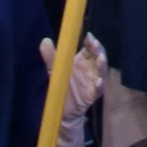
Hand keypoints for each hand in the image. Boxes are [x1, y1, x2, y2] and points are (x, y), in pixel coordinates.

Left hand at [42, 31, 105, 146]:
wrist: (62, 109)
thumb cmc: (61, 85)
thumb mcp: (54, 69)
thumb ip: (50, 56)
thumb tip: (44, 40)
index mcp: (83, 60)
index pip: (90, 47)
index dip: (91, 41)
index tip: (89, 36)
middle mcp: (90, 68)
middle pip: (99, 56)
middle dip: (99, 50)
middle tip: (95, 45)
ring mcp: (93, 81)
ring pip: (101, 71)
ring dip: (102, 64)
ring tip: (100, 59)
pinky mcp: (92, 95)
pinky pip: (98, 90)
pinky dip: (99, 86)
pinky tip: (98, 82)